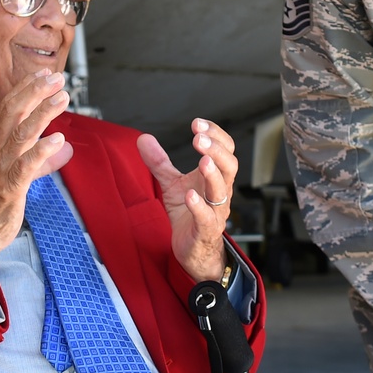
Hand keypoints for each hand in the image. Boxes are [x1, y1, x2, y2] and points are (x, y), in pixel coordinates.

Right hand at [0, 70, 73, 280]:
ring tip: (61, 99)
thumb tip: (67, 148)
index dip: (26, 88)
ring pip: (21, 133)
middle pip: (13, 112)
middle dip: (35, 91)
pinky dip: (42, 151)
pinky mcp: (8, 187)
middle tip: (56, 78)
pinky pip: (25, 166)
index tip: (44, 72)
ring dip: (43, 113)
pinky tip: (58, 141)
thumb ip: (42, 159)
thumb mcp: (18, 172)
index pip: (8, 107)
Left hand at [136, 118, 236, 281]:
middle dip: (217, 150)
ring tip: (203, 160)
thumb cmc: (188, 213)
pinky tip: (190, 195)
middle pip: (229, 166)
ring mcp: (215, 211)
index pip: (225, 150)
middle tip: (200, 138)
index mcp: (214, 176)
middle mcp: (219, 191)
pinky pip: (207, 218)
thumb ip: (159, 162)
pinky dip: (199, 206)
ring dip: (213, 174)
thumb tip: (143, 139)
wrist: (193, 248)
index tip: (197, 124)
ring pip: (222, 190)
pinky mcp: (205, 231)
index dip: (215, 135)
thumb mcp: (171, 184)